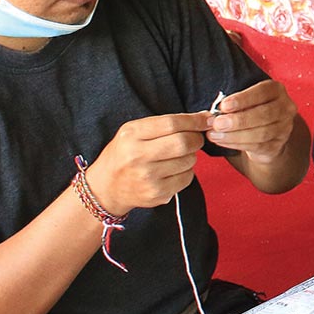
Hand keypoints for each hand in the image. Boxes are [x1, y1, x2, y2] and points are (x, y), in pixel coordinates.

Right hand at [85, 112, 210, 216]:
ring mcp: (148, 178)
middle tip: (195, 138)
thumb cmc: (124, 154)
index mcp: (131, 135)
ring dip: (191, 156)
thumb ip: (165, 124)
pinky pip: (186, 179)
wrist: (106, 187)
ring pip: (188, 161)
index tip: (206, 119)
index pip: (171, 124)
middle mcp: (138, 157)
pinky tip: (174, 170)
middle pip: (183, 143)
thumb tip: (203, 118)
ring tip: (178, 156)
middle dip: (196, 139)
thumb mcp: (133, 132)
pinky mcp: (157, 194)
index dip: (194, 121)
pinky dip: (187, 172)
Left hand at [206, 79, 298, 163]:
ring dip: (234, 135)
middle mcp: (285, 108)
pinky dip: (237, 144)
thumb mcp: (245, 101)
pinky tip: (222, 142)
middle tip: (217, 124)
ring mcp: (284, 128)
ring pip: (261, 133)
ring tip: (215, 135)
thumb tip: (212, 115)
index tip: (224, 106)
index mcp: (276, 90)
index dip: (243, 99)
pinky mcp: (277, 146)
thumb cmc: (250, 111)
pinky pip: (257, 146)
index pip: (262, 92)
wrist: (266, 134)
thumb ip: (233, 104)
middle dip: (238, 120)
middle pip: (264, 114)